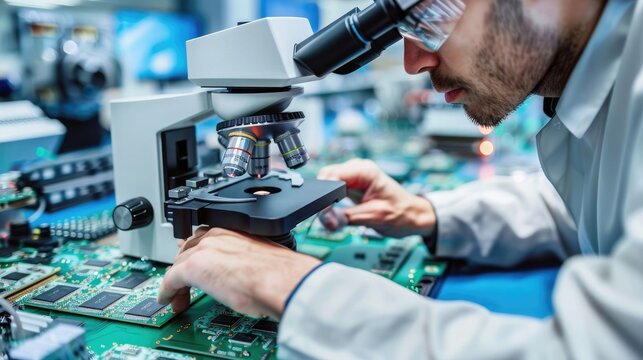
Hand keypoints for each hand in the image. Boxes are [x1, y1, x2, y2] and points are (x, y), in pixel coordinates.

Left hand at [158, 227, 320, 318]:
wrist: (279, 279)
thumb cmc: (279, 271)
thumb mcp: (262, 256)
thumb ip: (249, 258)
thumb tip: (248, 272)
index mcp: (233, 228)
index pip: (205, 238)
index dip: (198, 254)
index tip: (200, 266)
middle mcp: (216, 234)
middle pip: (188, 249)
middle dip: (184, 267)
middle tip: (186, 284)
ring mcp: (203, 250)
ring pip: (178, 264)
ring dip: (177, 282)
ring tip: (179, 298)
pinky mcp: (192, 267)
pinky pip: (170, 280)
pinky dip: (167, 292)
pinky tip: (168, 301)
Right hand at [318, 159, 435, 237]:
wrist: (413, 217)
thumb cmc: (402, 213)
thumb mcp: (372, 218)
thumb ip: (345, 218)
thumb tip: (325, 221)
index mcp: (365, 170)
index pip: (332, 174)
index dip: (323, 193)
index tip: (323, 212)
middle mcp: (359, 169)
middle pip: (327, 177)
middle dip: (322, 198)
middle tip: (326, 217)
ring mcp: (355, 177)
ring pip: (328, 184)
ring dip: (326, 201)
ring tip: (332, 216)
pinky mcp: (353, 186)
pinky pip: (334, 190)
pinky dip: (331, 202)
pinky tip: (336, 212)